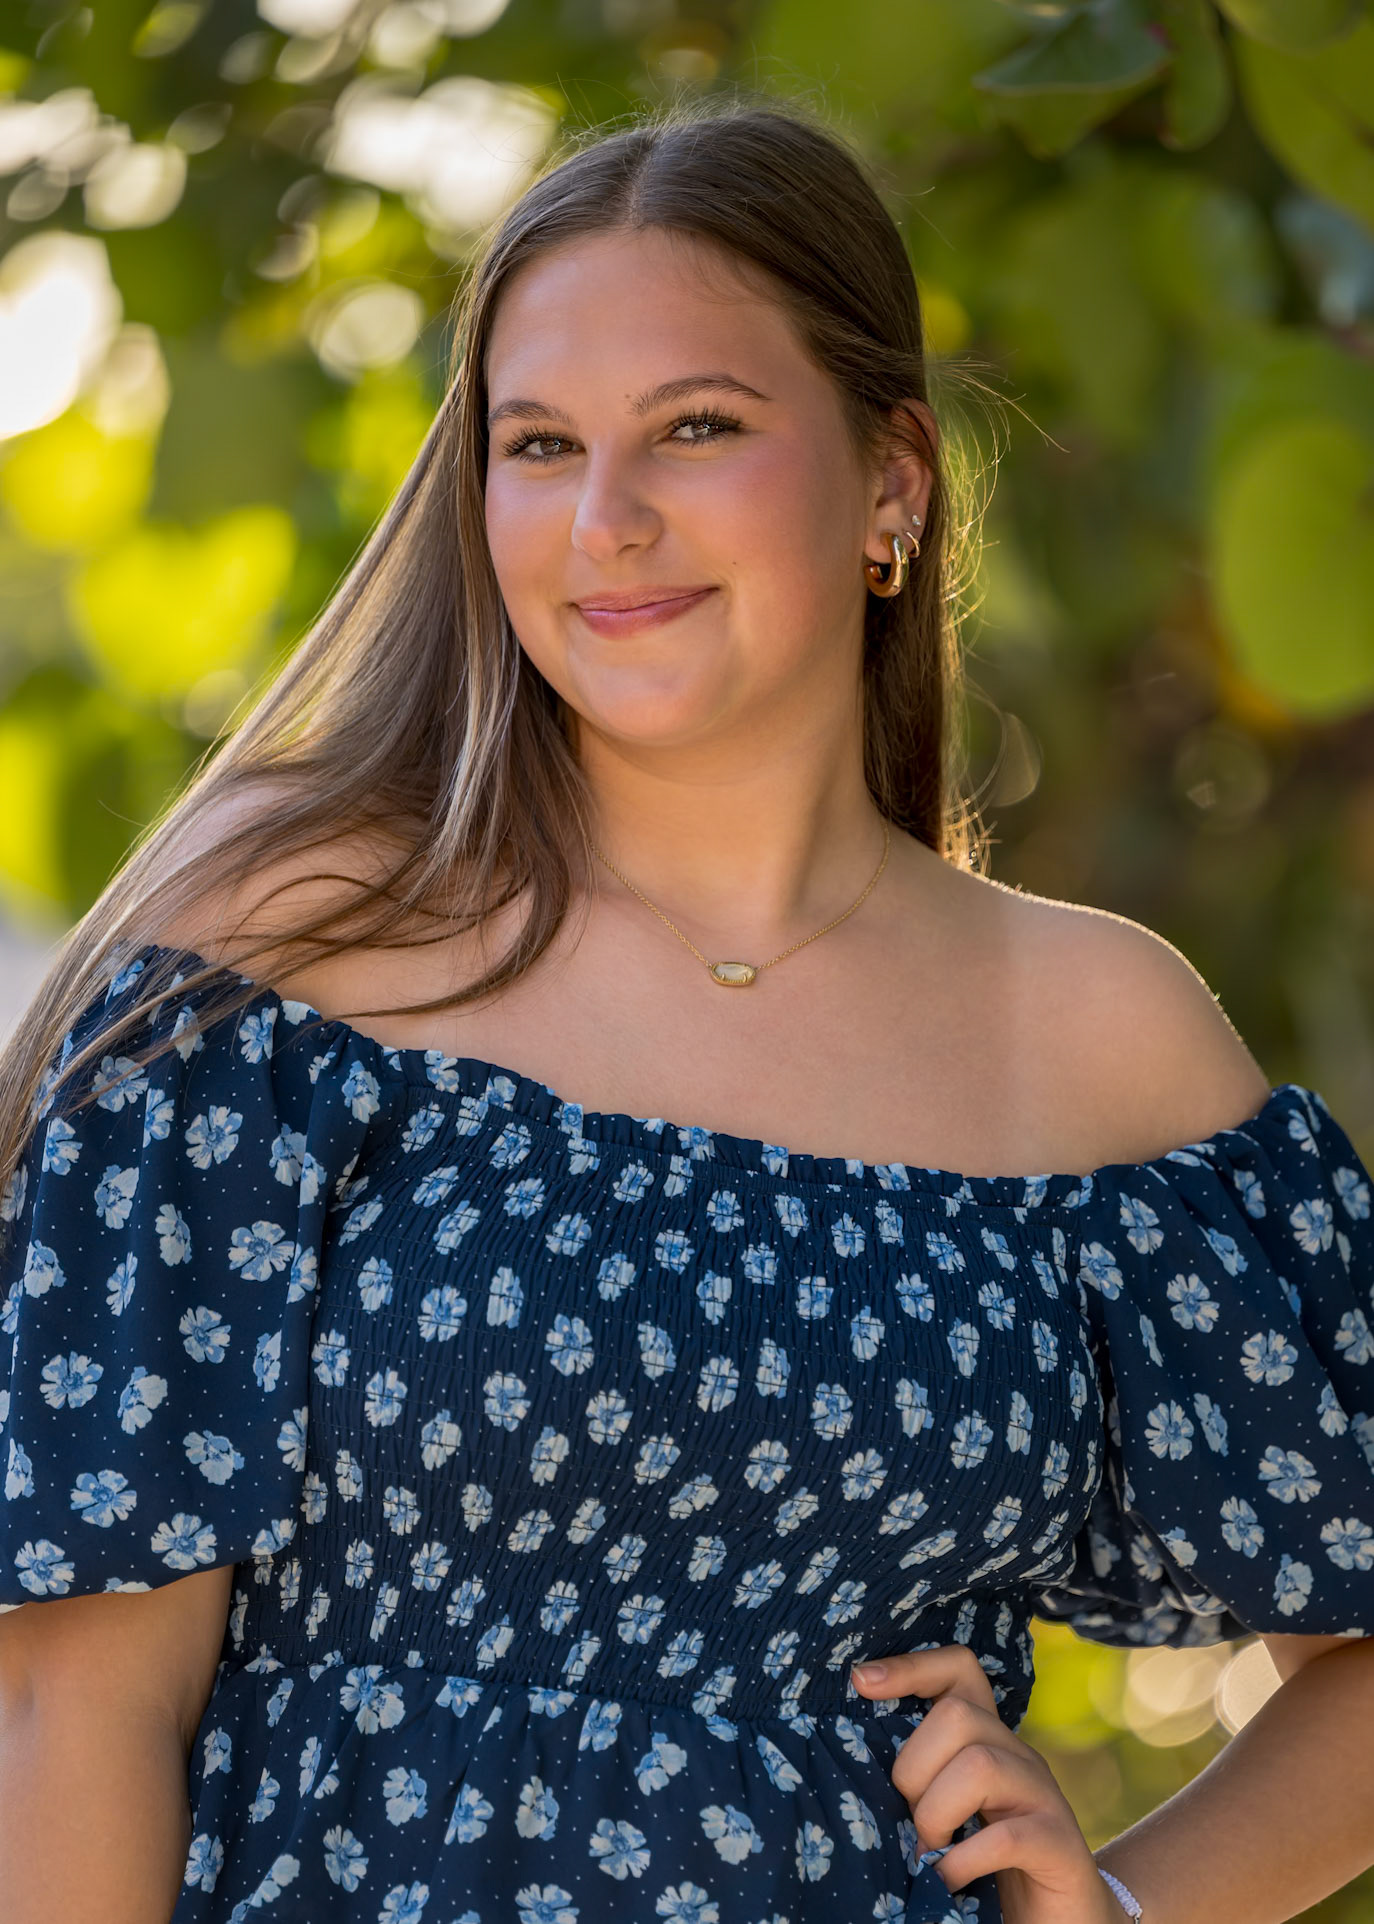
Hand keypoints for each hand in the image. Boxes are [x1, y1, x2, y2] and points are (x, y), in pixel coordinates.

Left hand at [850, 1645, 1124, 1923]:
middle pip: (958, 1715)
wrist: (1059, 1922)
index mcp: (988, 1740)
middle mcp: (1018, 1755)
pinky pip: (1007, 1836)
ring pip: (981, 1765)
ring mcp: (1043, 1796)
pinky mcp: (1060, 1845)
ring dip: (937, 1813)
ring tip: (929, 1852)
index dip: (911, 1667)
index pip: (958, 1670)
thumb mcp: (949, 1813)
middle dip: (915, 1768)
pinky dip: (963, 1860)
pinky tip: (947, 1880)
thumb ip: (920, 1784)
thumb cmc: (986, 1867)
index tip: (862, 1682)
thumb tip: (846, 1765)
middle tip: (912, 1823)